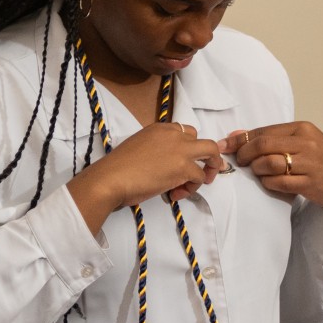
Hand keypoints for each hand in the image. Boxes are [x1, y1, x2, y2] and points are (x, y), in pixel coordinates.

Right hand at [66, 122, 224, 231]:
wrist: (112, 178)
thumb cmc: (118, 167)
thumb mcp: (139, 147)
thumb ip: (156, 149)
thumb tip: (164, 165)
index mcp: (160, 128)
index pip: (186, 132)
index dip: (189, 149)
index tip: (185, 162)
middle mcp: (174, 135)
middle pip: (205, 142)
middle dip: (211, 157)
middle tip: (206, 172)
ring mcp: (181, 149)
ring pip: (211, 154)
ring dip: (205, 173)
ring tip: (188, 188)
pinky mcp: (184, 167)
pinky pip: (200, 177)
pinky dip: (192, 188)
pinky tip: (175, 194)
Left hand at [221, 122, 322, 233]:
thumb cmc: (318, 160)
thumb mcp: (299, 142)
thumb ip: (269, 138)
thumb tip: (236, 134)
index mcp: (302, 128)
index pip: (264, 131)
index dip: (241, 139)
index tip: (225, 146)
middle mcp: (307, 143)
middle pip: (264, 145)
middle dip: (245, 154)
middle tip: (240, 161)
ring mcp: (310, 163)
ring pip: (269, 163)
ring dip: (257, 169)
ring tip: (257, 172)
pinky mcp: (310, 183)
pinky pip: (279, 182)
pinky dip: (268, 182)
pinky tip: (268, 182)